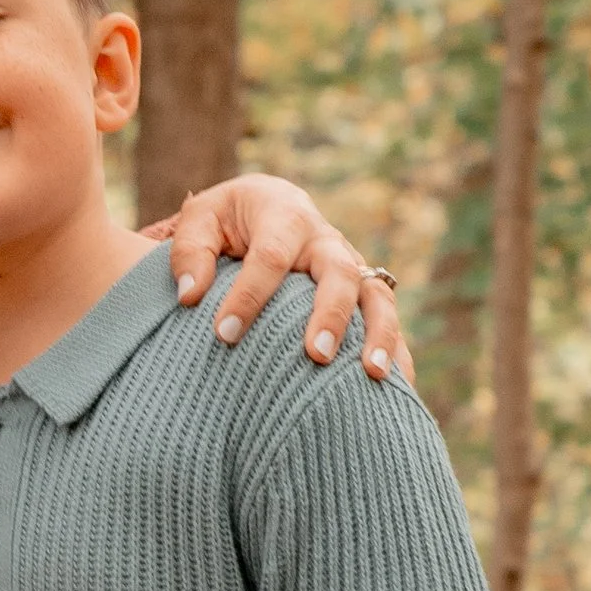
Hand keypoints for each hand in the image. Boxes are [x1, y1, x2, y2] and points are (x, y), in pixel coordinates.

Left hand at [160, 177, 412, 380]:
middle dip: (331, 314)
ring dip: (379, 334)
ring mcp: (351, 264)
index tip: (223, 334)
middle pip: (339, 273)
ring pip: (377, 295)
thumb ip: (190, 252)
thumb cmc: (226, 220)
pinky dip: (396, 349)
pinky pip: (386, 317)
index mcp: (284, 216)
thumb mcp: (200, 221)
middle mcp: (325, 240)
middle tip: (317, 355)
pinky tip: (400, 386)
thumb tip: (190, 295)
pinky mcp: (362, 289)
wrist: (266, 204)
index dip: (249, 296)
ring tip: (374, 374)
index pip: (270, 256)